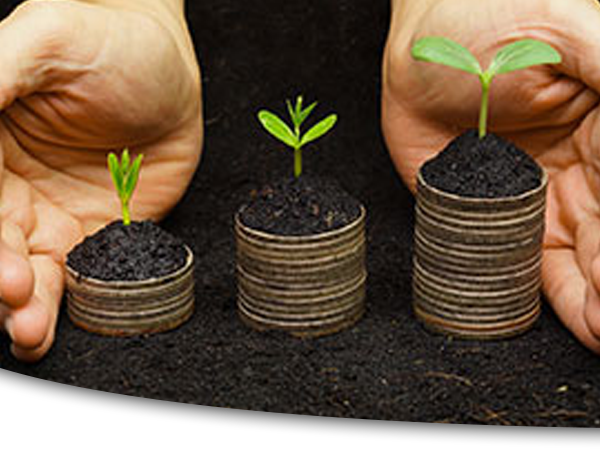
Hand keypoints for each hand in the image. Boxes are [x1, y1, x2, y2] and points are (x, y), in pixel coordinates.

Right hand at [0, 0, 201, 360]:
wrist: (169, 65)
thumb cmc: (109, 40)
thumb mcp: (48, 42)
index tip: (1, 264)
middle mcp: (11, 189)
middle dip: (0, 281)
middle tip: (15, 300)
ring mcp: (54, 215)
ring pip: (30, 272)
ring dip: (26, 306)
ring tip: (31, 331)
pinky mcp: (100, 232)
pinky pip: (82, 275)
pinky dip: (71, 302)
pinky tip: (61, 323)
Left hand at [382, 0, 599, 352]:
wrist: (423, 40)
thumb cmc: (494, 17)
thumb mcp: (568, 33)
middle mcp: (583, 171)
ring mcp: (536, 197)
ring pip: (579, 260)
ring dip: (597, 300)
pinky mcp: (491, 212)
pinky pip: (525, 259)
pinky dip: (553, 292)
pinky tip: (583, 322)